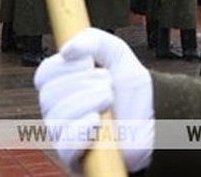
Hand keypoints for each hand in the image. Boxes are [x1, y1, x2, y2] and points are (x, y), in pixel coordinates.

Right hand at [35, 27, 153, 173]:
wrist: (156, 122)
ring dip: (86, 101)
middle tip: (106, 82)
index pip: (44, 75)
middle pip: (48, 94)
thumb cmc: (134, 93)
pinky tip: (98, 122)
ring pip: (57, 117)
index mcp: (64, 86)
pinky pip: (65, 144)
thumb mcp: (117, 54)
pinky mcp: (75, 159)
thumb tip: (67, 49)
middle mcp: (60, 111)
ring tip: (109, 99)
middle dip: (80, 83)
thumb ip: (94, 40)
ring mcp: (65, 136)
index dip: (60, 65)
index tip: (86, 62)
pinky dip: (82, 129)